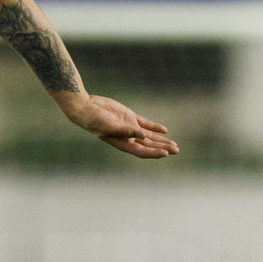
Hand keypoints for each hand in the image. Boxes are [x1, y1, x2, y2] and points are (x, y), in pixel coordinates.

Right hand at [56, 93, 178, 158]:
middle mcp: (127, 138)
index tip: (166, 153)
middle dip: (162, 148)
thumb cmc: (93, 119)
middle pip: (148, 146)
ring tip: (174, 145)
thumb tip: (142, 136)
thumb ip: (125, 131)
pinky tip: (164, 130)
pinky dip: (154, 128)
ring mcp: (129, 128)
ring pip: (149, 137)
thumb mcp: (108, 126)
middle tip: (176, 150)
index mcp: (122, 143)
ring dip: (161, 141)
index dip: (154, 153)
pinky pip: (145, 124)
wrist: (86, 107)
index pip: (142, 151)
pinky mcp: (129, 117)